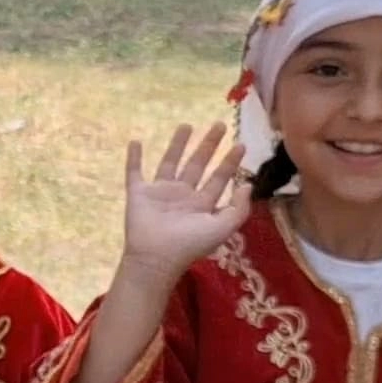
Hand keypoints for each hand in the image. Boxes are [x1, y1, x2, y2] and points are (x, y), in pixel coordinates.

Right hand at [119, 123, 250, 282]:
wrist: (156, 257)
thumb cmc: (190, 244)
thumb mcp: (222, 228)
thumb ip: (238, 208)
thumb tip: (247, 185)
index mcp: (202, 204)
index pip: (219, 178)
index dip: (230, 162)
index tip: (241, 145)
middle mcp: (183, 195)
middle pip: (198, 165)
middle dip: (209, 145)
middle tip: (220, 125)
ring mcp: (160, 193)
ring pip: (170, 162)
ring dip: (177, 144)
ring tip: (186, 125)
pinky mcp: (138, 193)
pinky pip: (135, 172)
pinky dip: (134, 158)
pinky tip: (135, 142)